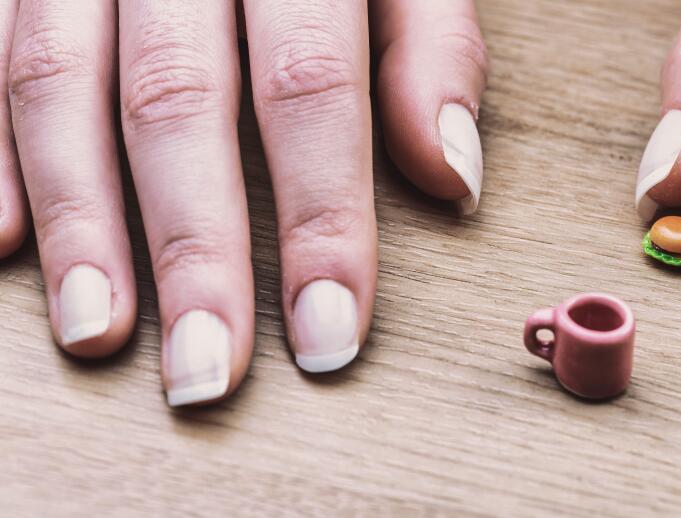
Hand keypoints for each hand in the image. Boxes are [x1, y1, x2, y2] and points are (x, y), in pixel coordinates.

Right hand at [0, 1, 486, 405]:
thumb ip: (433, 47)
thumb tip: (452, 176)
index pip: (308, 88)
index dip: (321, 220)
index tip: (329, 334)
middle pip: (178, 101)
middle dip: (193, 250)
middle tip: (207, 374)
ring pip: (60, 81)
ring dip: (79, 221)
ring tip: (98, 333)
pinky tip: (3, 244)